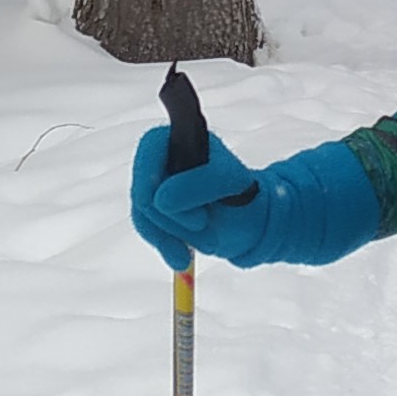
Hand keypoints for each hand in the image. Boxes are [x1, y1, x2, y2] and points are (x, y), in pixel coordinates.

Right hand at [129, 124, 380, 271]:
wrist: (253, 223)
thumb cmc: (244, 194)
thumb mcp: (229, 183)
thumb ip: (197, 185)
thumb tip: (159, 200)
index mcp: (180, 137)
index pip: (150, 148)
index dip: (154, 177)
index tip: (177, 207)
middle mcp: (163, 158)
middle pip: (143, 187)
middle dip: (172, 217)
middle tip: (203, 227)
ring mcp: (157, 186)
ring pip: (143, 213)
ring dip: (172, 234)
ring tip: (208, 241)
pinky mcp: (157, 211)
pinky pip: (148, 229)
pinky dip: (165, 245)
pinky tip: (182, 259)